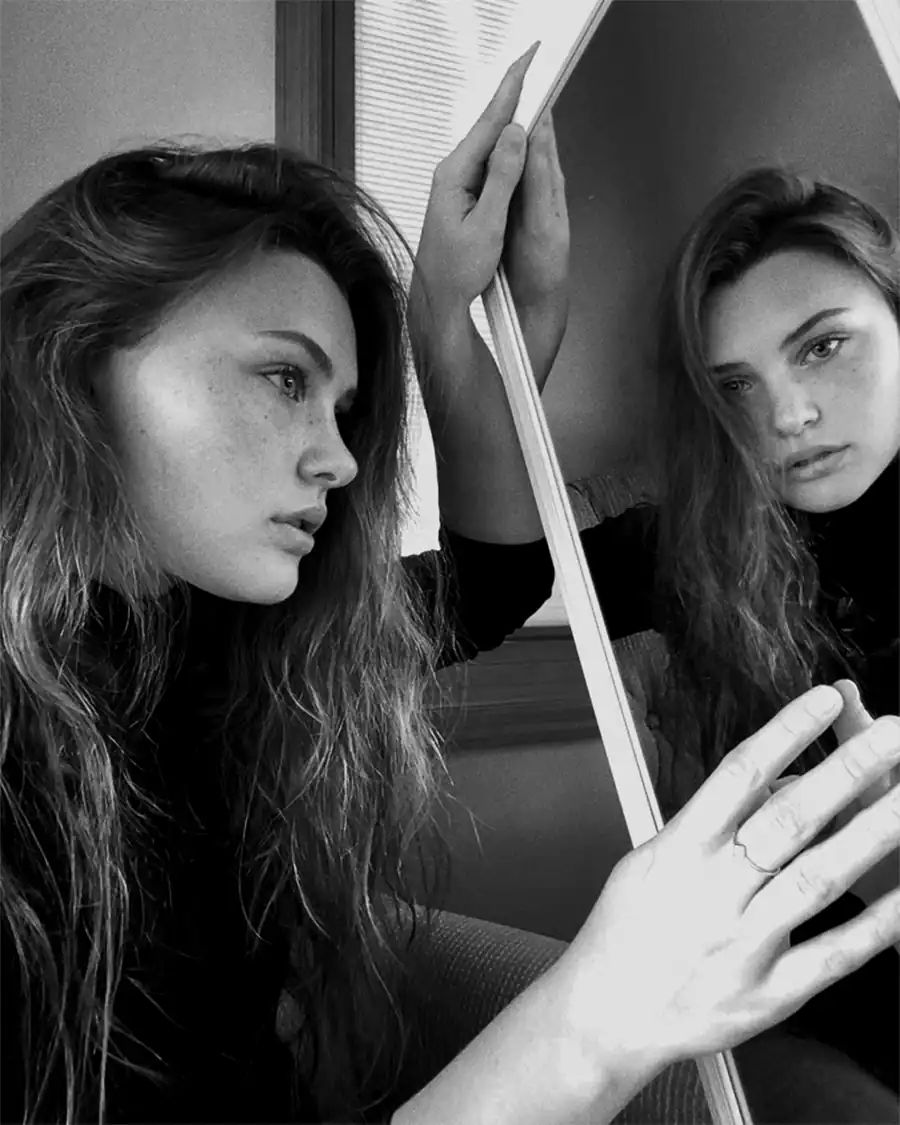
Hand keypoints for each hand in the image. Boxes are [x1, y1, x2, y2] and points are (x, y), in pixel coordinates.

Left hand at [411, 45, 568, 386]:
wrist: (437, 299)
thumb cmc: (457, 271)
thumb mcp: (486, 225)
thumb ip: (502, 178)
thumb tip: (517, 133)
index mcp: (455, 175)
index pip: (489, 122)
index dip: (512, 89)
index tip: (529, 61)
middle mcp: (452, 172)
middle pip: (488, 124)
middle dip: (513, 91)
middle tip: (534, 60)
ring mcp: (455, 182)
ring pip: (489, 141)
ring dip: (510, 114)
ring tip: (530, 86)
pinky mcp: (462, 194)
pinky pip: (488, 160)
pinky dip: (505, 142)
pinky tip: (515, 133)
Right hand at [554, 685, 899, 1077]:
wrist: (605, 1015)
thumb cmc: (624, 932)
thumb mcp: (651, 858)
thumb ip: (710, 820)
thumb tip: (775, 785)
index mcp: (679, 850)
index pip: (740, 774)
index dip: (787, 732)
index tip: (826, 700)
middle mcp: (714, 891)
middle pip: (791, 818)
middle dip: (848, 771)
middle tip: (891, 736)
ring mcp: (745, 942)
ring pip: (820, 877)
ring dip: (872, 833)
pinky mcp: (770, 991)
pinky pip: (834, 952)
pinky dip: (876, 922)